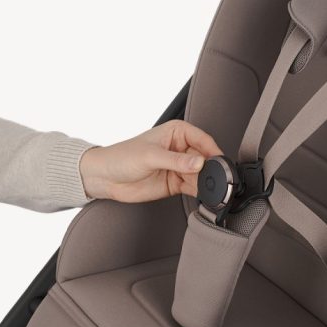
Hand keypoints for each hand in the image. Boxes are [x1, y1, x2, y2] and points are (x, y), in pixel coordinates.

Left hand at [79, 120, 221, 202]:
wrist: (106, 178)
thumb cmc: (122, 157)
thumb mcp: (151, 156)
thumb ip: (177, 161)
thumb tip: (199, 162)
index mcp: (177, 132)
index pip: (203, 140)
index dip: (213, 151)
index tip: (220, 163)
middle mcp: (181, 148)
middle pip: (205, 158)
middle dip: (211, 169)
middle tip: (216, 179)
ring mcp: (179, 167)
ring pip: (202, 175)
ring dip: (207, 182)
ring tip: (210, 189)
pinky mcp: (176, 183)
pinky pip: (194, 187)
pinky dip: (200, 192)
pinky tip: (203, 195)